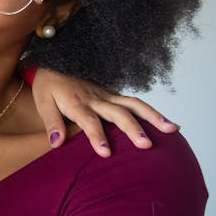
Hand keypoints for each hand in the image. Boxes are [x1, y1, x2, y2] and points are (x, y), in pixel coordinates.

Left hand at [30, 68, 178, 157]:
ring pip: (133, 104)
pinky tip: (167, 124)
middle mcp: (96, 99)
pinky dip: (151, 112)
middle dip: (133, 129)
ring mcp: (107, 95)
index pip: (88, 121)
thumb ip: (51, 122)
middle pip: (117, 113)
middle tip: (147, 145)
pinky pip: (134, 103)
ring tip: (173, 129)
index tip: (106, 153)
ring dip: (153, 116)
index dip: (97, 136)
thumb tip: (56, 144)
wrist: (54, 62)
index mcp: (76, 102)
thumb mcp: (42, 102)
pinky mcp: (113, 94)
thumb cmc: (48, 87)